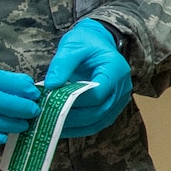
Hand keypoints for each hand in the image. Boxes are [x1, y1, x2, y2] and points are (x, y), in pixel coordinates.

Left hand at [44, 18, 132, 137]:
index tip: (53, 102)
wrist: (99, 42)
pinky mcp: (112, 108)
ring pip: (99, 121)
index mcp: (116, 70)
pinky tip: (62, 127)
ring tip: (52, 127)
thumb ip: (62, 65)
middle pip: (99, 111)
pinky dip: (80, 128)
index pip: (98, 93)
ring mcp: (119, 100)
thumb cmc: (86, 42)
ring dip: (76, 127)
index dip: (76, 101)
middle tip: (48, 119)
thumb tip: (50, 86)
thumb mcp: (72, 46)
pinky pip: (97, 123)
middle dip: (73, 117)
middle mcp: (122, 88)